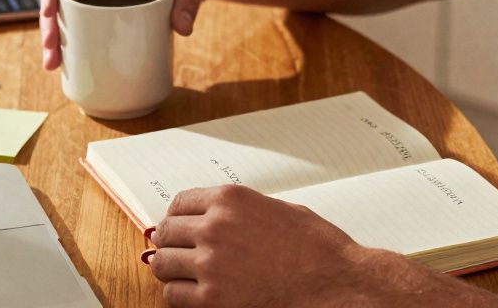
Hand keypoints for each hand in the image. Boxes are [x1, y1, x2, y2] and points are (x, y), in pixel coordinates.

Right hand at [39, 0, 224, 70]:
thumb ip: (189, 0)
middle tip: (51, 54)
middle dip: (48, 20)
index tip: (47, 14)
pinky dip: (69, 33)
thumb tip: (183, 28)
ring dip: (54, 31)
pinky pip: (78, 11)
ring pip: (64, 2)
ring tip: (52, 64)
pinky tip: (65, 58)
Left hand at [147, 185, 373, 306]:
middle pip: (166, 231)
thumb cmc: (316, 247)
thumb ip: (243, 210)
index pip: (180, 202)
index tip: (176, 226)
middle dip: (171, 242)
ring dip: (171, 269)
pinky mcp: (213, 297)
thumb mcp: (278, 209)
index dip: (176, 216)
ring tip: (182, 274)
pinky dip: (179, 295)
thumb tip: (222, 217)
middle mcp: (215, 226)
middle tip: (176, 251)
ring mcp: (211, 262)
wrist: (334, 281)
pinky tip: (192, 294)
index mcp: (230, 199)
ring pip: (163, 263)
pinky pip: (174, 294)